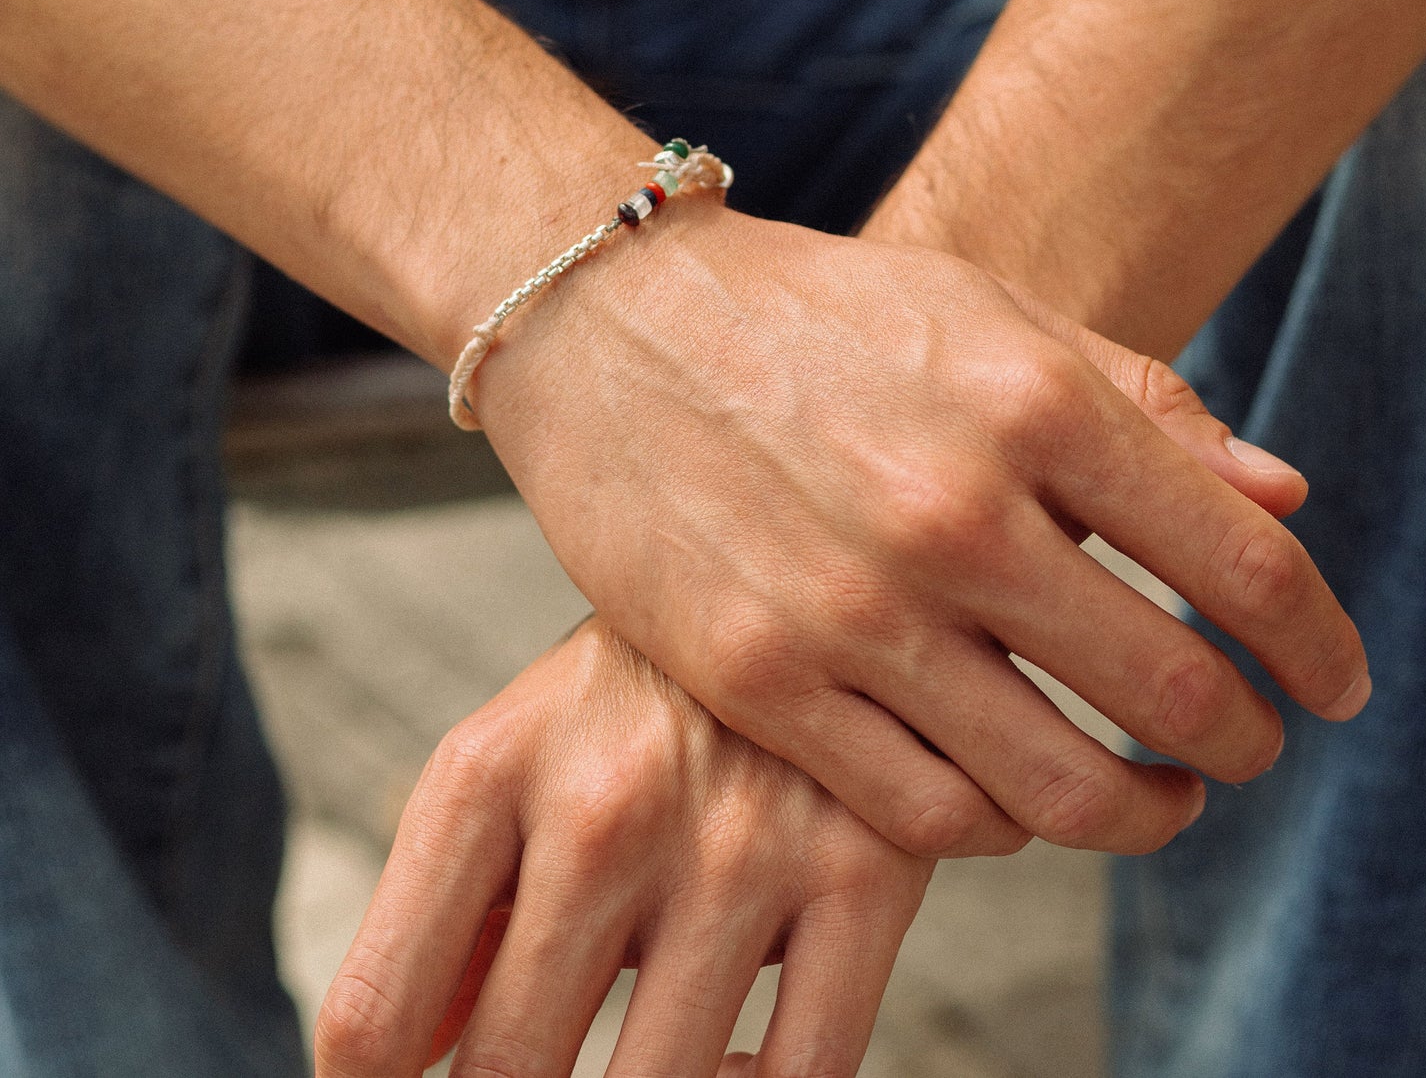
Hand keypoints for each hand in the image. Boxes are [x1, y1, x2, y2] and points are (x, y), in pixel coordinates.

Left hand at [315, 619, 930, 1077]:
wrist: (794, 585)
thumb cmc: (628, 700)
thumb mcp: (511, 765)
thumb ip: (445, 915)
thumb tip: (389, 1064)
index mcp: (490, 773)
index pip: (373, 1019)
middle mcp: (604, 806)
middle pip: (509, 1070)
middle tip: (537, 1060)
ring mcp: (738, 843)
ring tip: (631, 1058)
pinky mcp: (863, 871)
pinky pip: (802, 1076)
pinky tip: (731, 1060)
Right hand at [474, 206, 1368, 858]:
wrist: (612, 320)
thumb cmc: (815, 312)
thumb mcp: (988, 309)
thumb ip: (1142, 402)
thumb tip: (1283, 499)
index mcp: (1032, 400)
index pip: (1245, 566)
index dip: (1322, 643)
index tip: (1337, 682)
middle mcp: (953, 512)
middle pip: (1175, 695)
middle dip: (1249, 740)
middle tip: (1252, 746)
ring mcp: (850, 608)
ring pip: (1059, 788)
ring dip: (1141, 813)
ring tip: (1154, 797)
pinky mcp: (758, 676)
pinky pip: (925, 813)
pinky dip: (1000, 826)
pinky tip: (1013, 793)